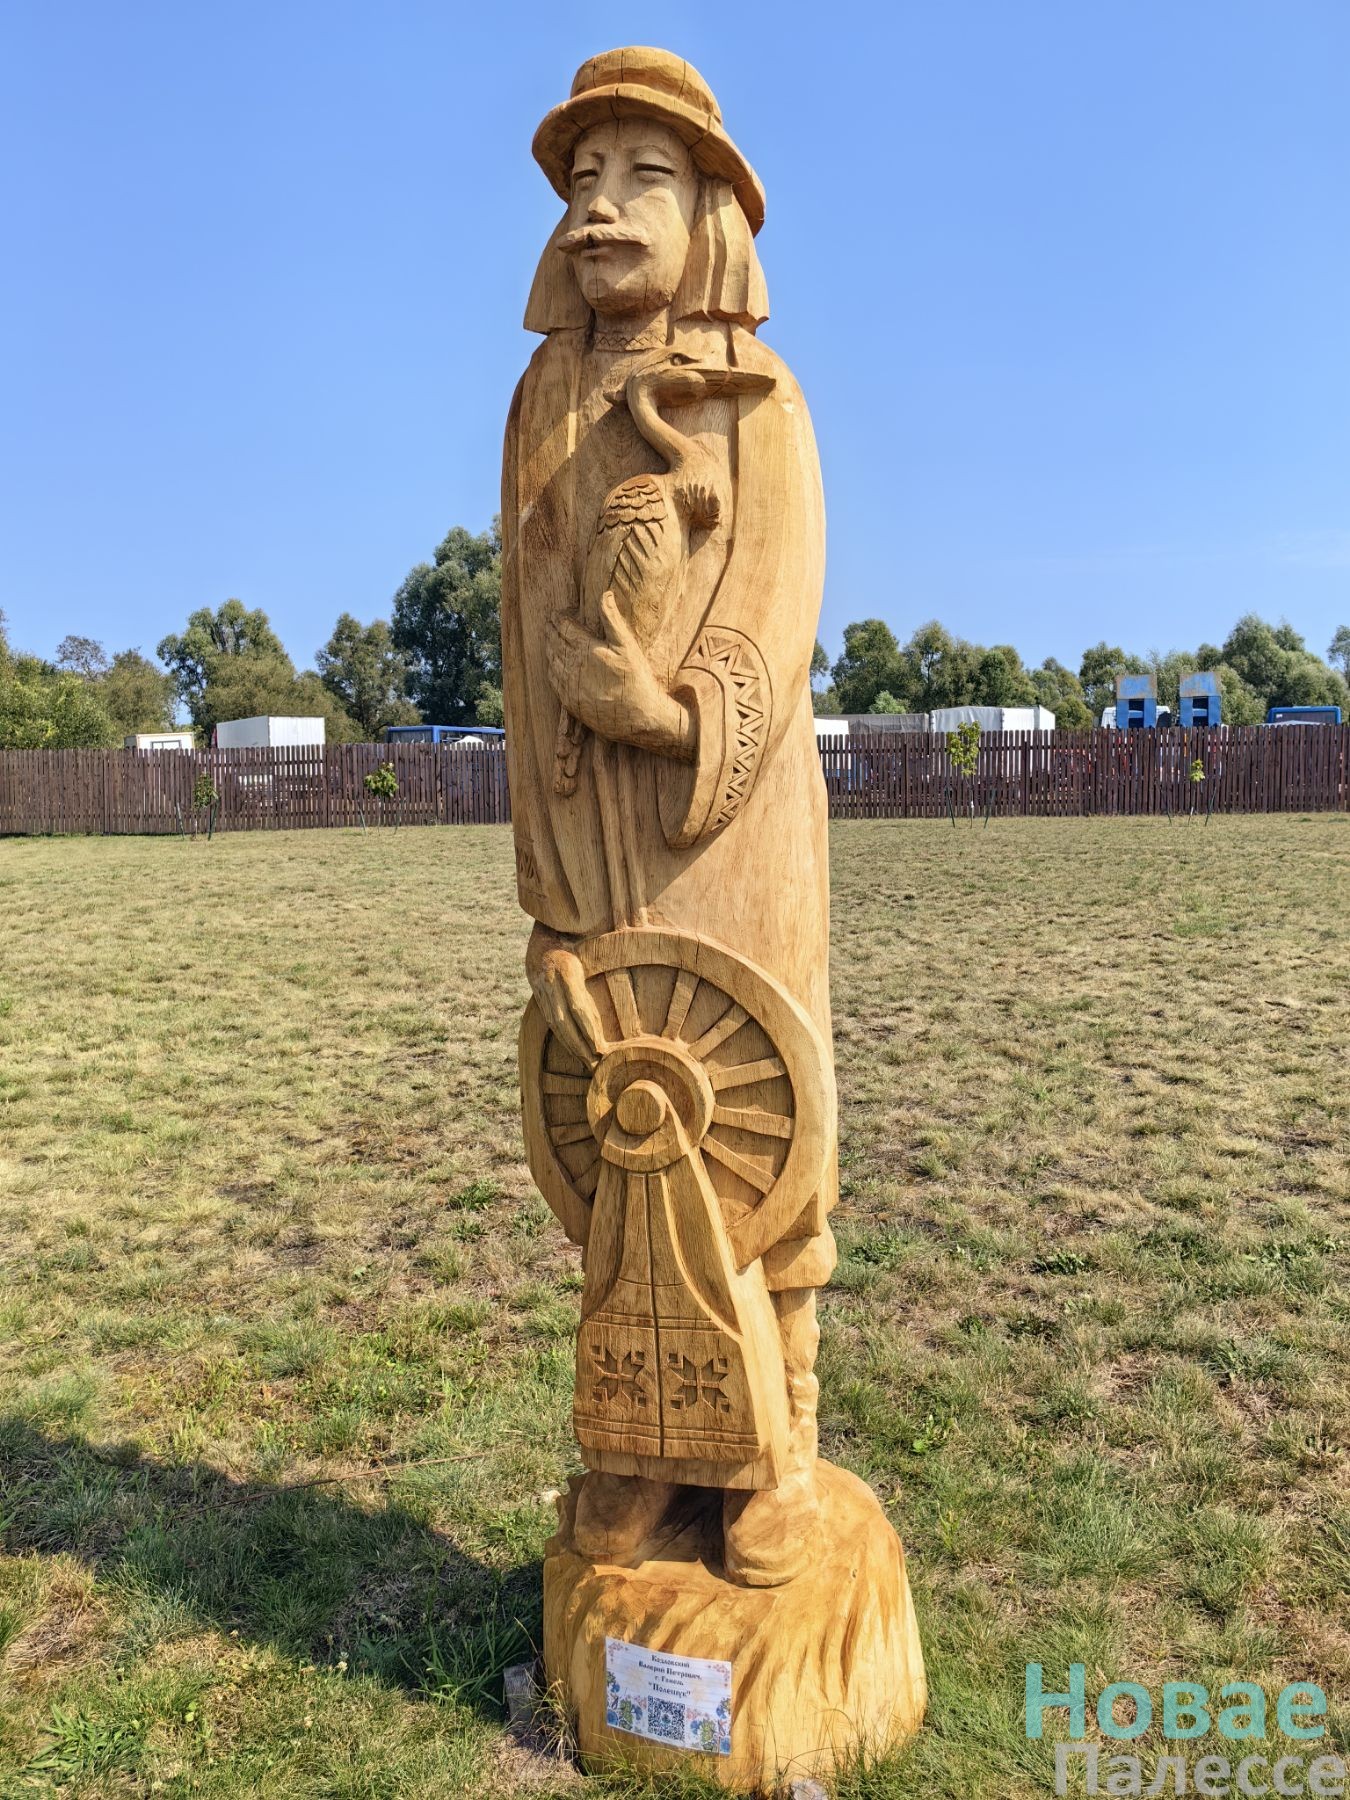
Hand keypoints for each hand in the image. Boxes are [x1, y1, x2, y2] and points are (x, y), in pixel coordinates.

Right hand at [526, 923, 607, 1068]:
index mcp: (565, 967)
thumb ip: (615, 953)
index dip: (589, 1030)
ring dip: (571, 1046)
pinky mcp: (536, 990)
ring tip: (587, 1064)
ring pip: (555, 1023)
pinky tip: (575, 1048)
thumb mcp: (596, 939)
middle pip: (564, 1021)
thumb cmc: (580, 928)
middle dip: (580, 1047)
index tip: (601, 1050)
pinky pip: (550, 1018)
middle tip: (596, 1066)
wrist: (545, 920)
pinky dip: (563, 1036)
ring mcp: (539, 985)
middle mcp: (549, 978)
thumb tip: (639, 964)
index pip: (577, 1006)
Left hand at [547, 592, 696, 760]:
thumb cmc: (636, 678)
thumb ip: (612, 619)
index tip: (559, 612)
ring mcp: (568, 684)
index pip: (563, 626)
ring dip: (549, 647)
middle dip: (551, 629)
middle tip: (551, 622)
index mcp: (584, 648)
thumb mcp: (627, 645)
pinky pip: (552, 679)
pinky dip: (551, 667)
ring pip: (550, 659)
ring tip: (550, 639)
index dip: (559, 616)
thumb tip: (605, 594)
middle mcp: (571, 666)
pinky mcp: (569, 701)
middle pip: (553, 641)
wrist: (638, 717)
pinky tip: (554, 663)